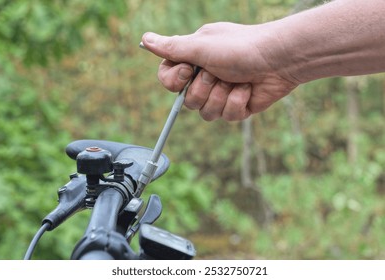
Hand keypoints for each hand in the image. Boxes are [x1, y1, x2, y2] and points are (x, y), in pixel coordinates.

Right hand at [141, 22, 297, 120]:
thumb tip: (145, 39)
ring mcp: (222, 93)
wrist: (278, 59)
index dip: (174, 81)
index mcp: (193, 60)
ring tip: (236, 80)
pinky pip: (227, 117)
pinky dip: (238, 102)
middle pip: (187, 101)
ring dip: (221, 96)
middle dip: (204, 89)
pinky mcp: (237, 106)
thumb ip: (171, 47)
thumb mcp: (201, 45)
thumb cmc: (241, 46)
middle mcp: (205, 77)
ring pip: (206, 113)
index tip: (189, 69)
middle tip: (219, 72)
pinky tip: (248, 88)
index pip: (168, 80)